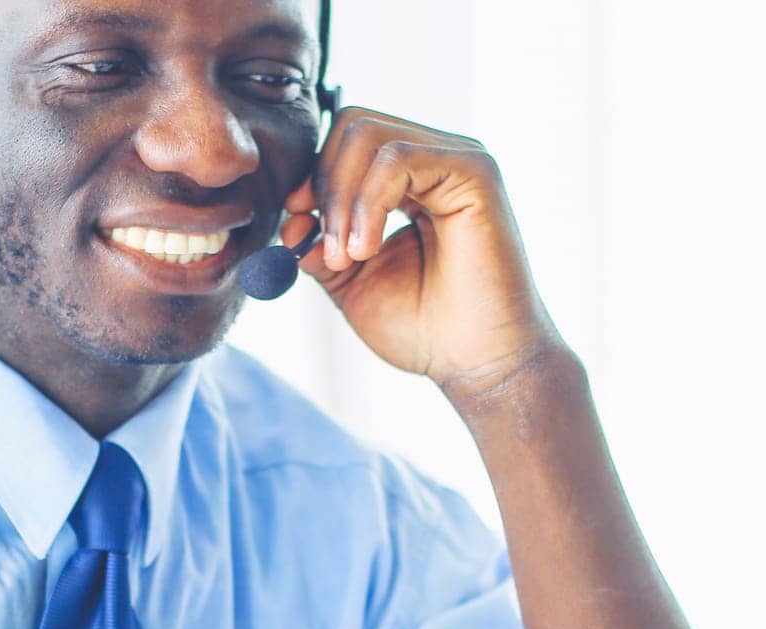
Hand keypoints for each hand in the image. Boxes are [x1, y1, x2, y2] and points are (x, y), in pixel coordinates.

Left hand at [281, 107, 566, 404]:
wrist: (476, 365)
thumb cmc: (427, 332)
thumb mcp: (354, 285)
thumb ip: (320, 246)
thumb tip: (289, 217)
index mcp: (411, 182)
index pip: (347, 143)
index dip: (313, 179)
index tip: (295, 227)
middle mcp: (436, 160)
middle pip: (353, 125)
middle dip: (323, 186)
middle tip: (324, 251)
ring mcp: (457, 159)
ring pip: (368, 135)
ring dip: (341, 199)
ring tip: (345, 257)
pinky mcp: (473, 171)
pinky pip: (397, 158)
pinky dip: (368, 203)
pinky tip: (367, 249)